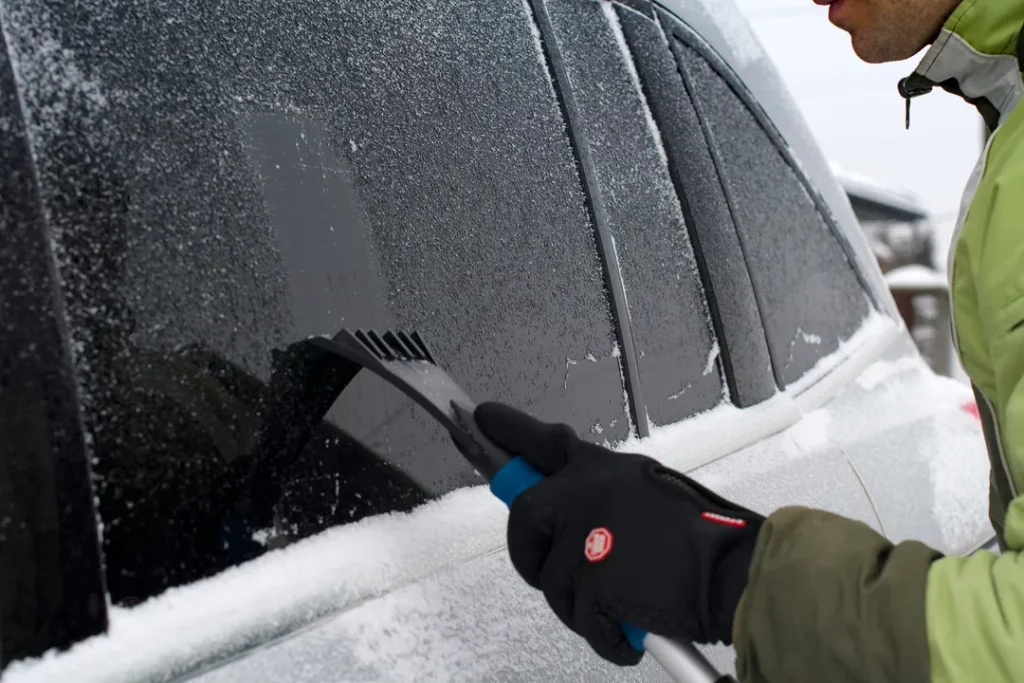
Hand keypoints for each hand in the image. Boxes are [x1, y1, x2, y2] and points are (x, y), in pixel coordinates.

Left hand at [475, 402, 764, 665]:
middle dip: (528, 549)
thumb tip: (573, 503)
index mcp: (602, 469)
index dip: (509, 430)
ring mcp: (582, 537)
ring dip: (579, 600)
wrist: (733, 571)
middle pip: (524, 515)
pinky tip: (629, 626)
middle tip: (548, 566)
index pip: (544, 441)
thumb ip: (604, 492)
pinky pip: (578, 619)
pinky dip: (604, 635)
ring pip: (550, 578)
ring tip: (621, 598)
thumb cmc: (704, 536)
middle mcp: (584, 493)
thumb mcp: (649, 489)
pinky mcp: (588, 580)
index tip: (482, 419)